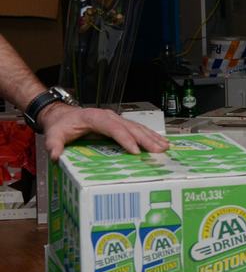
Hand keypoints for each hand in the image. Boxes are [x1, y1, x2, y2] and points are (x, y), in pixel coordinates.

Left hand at [42, 104, 168, 160]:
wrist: (63, 115)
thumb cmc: (61, 125)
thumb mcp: (53, 133)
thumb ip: (54, 144)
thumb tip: (56, 155)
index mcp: (94, 117)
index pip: (113, 127)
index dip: (125, 139)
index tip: (135, 151)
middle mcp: (109, 116)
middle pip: (130, 127)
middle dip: (146, 139)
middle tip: (159, 151)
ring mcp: (116, 119)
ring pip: (137, 127)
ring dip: (152, 138)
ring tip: (165, 148)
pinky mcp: (120, 124)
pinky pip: (137, 129)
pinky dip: (150, 136)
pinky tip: (161, 142)